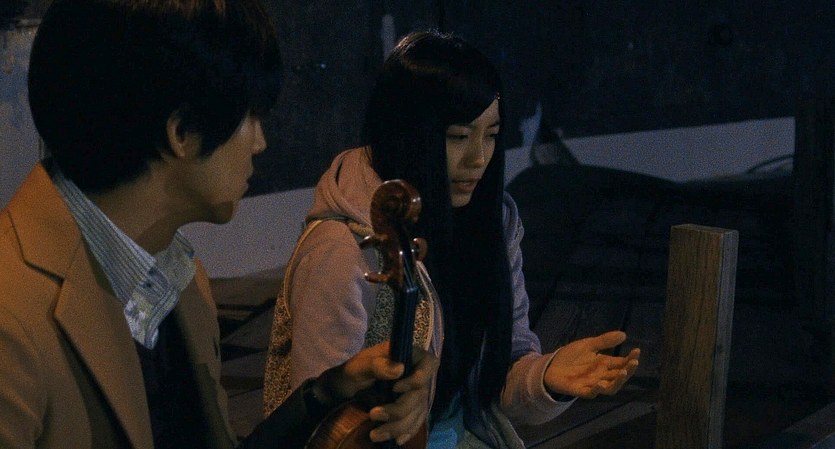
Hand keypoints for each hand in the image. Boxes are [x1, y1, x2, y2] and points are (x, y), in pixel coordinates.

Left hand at [319, 342, 438, 445]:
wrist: (344, 389)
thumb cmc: (352, 372)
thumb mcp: (359, 366)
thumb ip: (376, 365)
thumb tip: (399, 369)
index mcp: (408, 356)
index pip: (428, 364)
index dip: (417, 379)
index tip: (395, 389)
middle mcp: (416, 374)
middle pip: (420, 395)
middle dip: (398, 410)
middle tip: (373, 415)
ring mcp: (415, 393)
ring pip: (417, 412)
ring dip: (398, 427)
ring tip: (375, 435)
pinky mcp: (411, 409)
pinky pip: (416, 422)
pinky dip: (406, 432)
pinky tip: (396, 440)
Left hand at [544, 330, 639, 399]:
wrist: (551, 365)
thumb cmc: (571, 356)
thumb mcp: (588, 345)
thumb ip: (604, 341)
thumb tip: (624, 335)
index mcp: (604, 364)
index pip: (622, 363)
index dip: (630, 359)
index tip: (637, 351)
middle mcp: (601, 376)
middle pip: (619, 376)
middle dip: (628, 370)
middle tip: (633, 362)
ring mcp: (591, 384)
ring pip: (609, 388)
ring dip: (617, 382)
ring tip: (622, 372)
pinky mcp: (579, 390)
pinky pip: (590, 394)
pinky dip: (596, 390)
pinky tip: (599, 384)